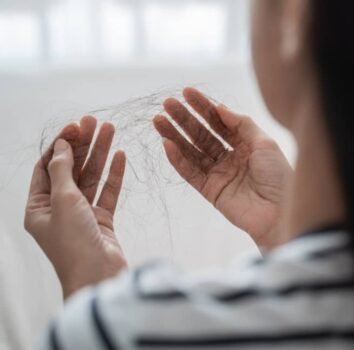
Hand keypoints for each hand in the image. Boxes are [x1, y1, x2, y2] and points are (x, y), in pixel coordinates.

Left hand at [24, 117, 126, 298]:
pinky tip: (120, 156)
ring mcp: (82, 214)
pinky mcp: (102, 220)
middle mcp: (59, 208)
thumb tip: (60, 145)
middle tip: (96, 122)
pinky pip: (107, 192)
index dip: (60, 145)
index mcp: (39, 206)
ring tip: (111, 130)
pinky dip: (114, 174)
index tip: (75, 127)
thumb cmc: (73, 242)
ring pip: (91, 177)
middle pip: (71, 169)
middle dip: (83, 145)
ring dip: (100, 154)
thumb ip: (63, 170)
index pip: (47, 167)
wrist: (98, 276)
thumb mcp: (63, 201)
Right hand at [154, 88, 292, 247]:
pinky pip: (190, 172)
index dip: (203, 107)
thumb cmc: (279, 176)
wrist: (280, 212)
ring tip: (158, 120)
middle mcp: (230, 157)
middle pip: (202, 134)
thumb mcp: (265, 143)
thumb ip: (241, 124)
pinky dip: (178, 159)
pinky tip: (167, 144)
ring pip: (192, 152)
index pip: (219, 122)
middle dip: (185, 119)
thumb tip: (220, 108)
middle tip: (167, 104)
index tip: (186, 92)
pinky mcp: (210, 191)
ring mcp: (219, 174)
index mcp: (245, 144)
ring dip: (175, 136)